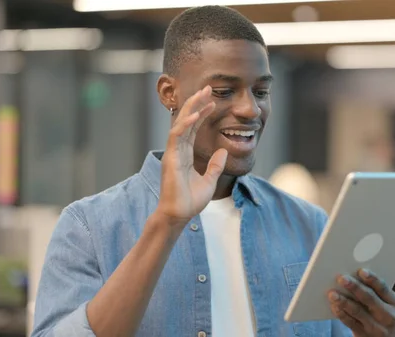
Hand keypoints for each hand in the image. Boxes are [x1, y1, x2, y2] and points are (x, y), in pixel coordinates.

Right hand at [156, 85, 227, 225]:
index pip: (193, 128)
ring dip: (191, 108)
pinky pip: (177, 137)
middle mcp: (177, 150)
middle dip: (196, 104)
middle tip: (207, 88)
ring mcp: (173, 153)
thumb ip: (215, 166)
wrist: (179, 215)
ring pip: (180, 124)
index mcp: (185, 154)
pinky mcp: (170, 158)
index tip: (212, 102)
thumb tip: (223, 151)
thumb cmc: (190, 200)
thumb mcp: (209, 180)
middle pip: (186, 121)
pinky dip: (185, 125)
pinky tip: (195, 116)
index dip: (202, 114)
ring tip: (202, 95)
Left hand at [328, 269, 394, 336]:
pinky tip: (334, 306)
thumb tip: (354, 276)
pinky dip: (341, 314)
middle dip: (355, 287)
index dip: (372, 279)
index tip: (361, 271)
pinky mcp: (364, 335)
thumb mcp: (388, 306)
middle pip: (369, 298)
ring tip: (332, 293)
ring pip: (358, 311)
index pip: (383, 288)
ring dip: (344, 301)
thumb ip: (377, 294)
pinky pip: (350, 323)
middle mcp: (388, 316)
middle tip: (342, 278)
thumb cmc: (385, 317)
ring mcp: (377, 328)